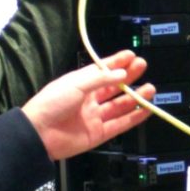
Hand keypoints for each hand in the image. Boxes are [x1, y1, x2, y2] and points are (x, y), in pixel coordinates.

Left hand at [22, 50, 153, 160]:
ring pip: (120, 106)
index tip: (131, 56)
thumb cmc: (50, 105)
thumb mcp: (75, 84)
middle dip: (129, 77)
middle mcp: (89, 99)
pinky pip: (120, 124)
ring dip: (135, 97)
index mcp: (80, 84)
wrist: (39, 134)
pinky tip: (145, 110)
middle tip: (142, 66)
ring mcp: (94, 117)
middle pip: (114, 87)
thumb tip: (121, 73)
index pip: (102, 71)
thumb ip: (100, 79)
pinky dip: (134, 118)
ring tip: (150, 88)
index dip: (117, 63)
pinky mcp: (98, 134)